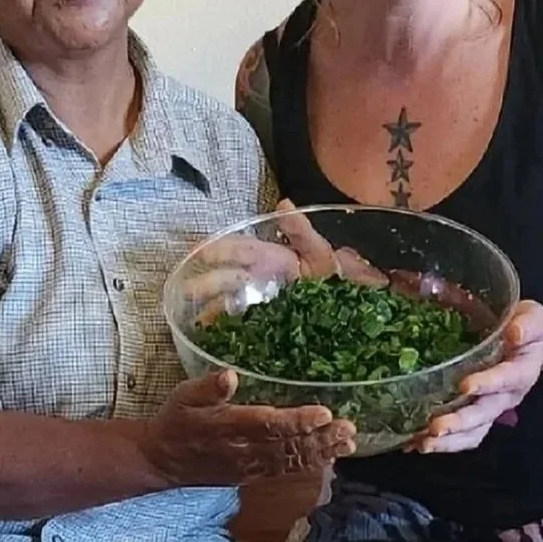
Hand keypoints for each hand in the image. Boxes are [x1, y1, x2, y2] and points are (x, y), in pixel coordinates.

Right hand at [143, 372, 355, 486]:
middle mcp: (242, 451)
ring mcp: (249, 467)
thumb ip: (207, 388)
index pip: (267, 425)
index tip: (324, 413)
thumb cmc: (175, 422)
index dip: (297, 421)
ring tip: (348, 443)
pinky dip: (309, 464)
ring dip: (321, 453)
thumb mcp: (182, 398)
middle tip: (349, 429)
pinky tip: (330, 456)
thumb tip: (230, 376)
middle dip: (320, 439)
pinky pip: (285, 470)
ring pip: (290, 461)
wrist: (161, 462)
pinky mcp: (252, 475)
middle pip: (287, 446)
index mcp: (226, 428)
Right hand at [184, 202, 385, 326]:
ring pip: (230, 303)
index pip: (239, 250)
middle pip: (229, 278)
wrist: (352, 306)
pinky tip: (213, 336)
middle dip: (208, 284)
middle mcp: (259, 278)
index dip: (218, 250)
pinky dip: (226, 330)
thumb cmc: (335, 274)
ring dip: (212, 309)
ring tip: (198, 319)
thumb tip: (283, 204)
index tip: (199, 253)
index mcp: (270, 257)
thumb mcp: (320, 251)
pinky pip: (242, 326)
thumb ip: (302, 232)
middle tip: (190, 290)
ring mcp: (260, 302)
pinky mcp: (265, 324)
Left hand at [412, 302, 542, 453]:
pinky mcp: (479, 416)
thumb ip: (528, 325)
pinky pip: (463, 435)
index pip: (506, 379)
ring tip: (424, 445)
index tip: (466, 386)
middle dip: (460, 423)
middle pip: (484, 414)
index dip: (487, 384)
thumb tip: (515, 332)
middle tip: (436, 428)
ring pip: (474, 433)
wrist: (532, 346)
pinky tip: (416, 444)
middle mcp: (507, 397)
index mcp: (521, 372)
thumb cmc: (529, 330)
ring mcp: (492, 409)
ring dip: (449, 441)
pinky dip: (442, 442)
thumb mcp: (534, 319)